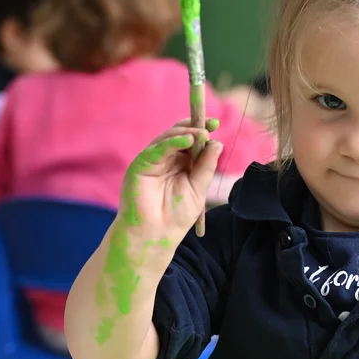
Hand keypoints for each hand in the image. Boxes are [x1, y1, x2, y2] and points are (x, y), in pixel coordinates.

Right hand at [118, 119, 221, 245]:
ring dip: (185, 133)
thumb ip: (206, 166)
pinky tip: (187, 140)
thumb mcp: (198, 188)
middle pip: (180, 135)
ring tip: (200, 134)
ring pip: (168, 138)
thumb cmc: (176, 216)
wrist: (156, 234)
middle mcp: (167, 159)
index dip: (202, 131)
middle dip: (194, 127)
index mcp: (181, 164)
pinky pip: (158, 148)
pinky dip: (172, 142)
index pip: (191, 141)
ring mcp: (153, 160)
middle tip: (209, 126)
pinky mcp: (141, 164)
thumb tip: (217, 142)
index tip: (216, 123)